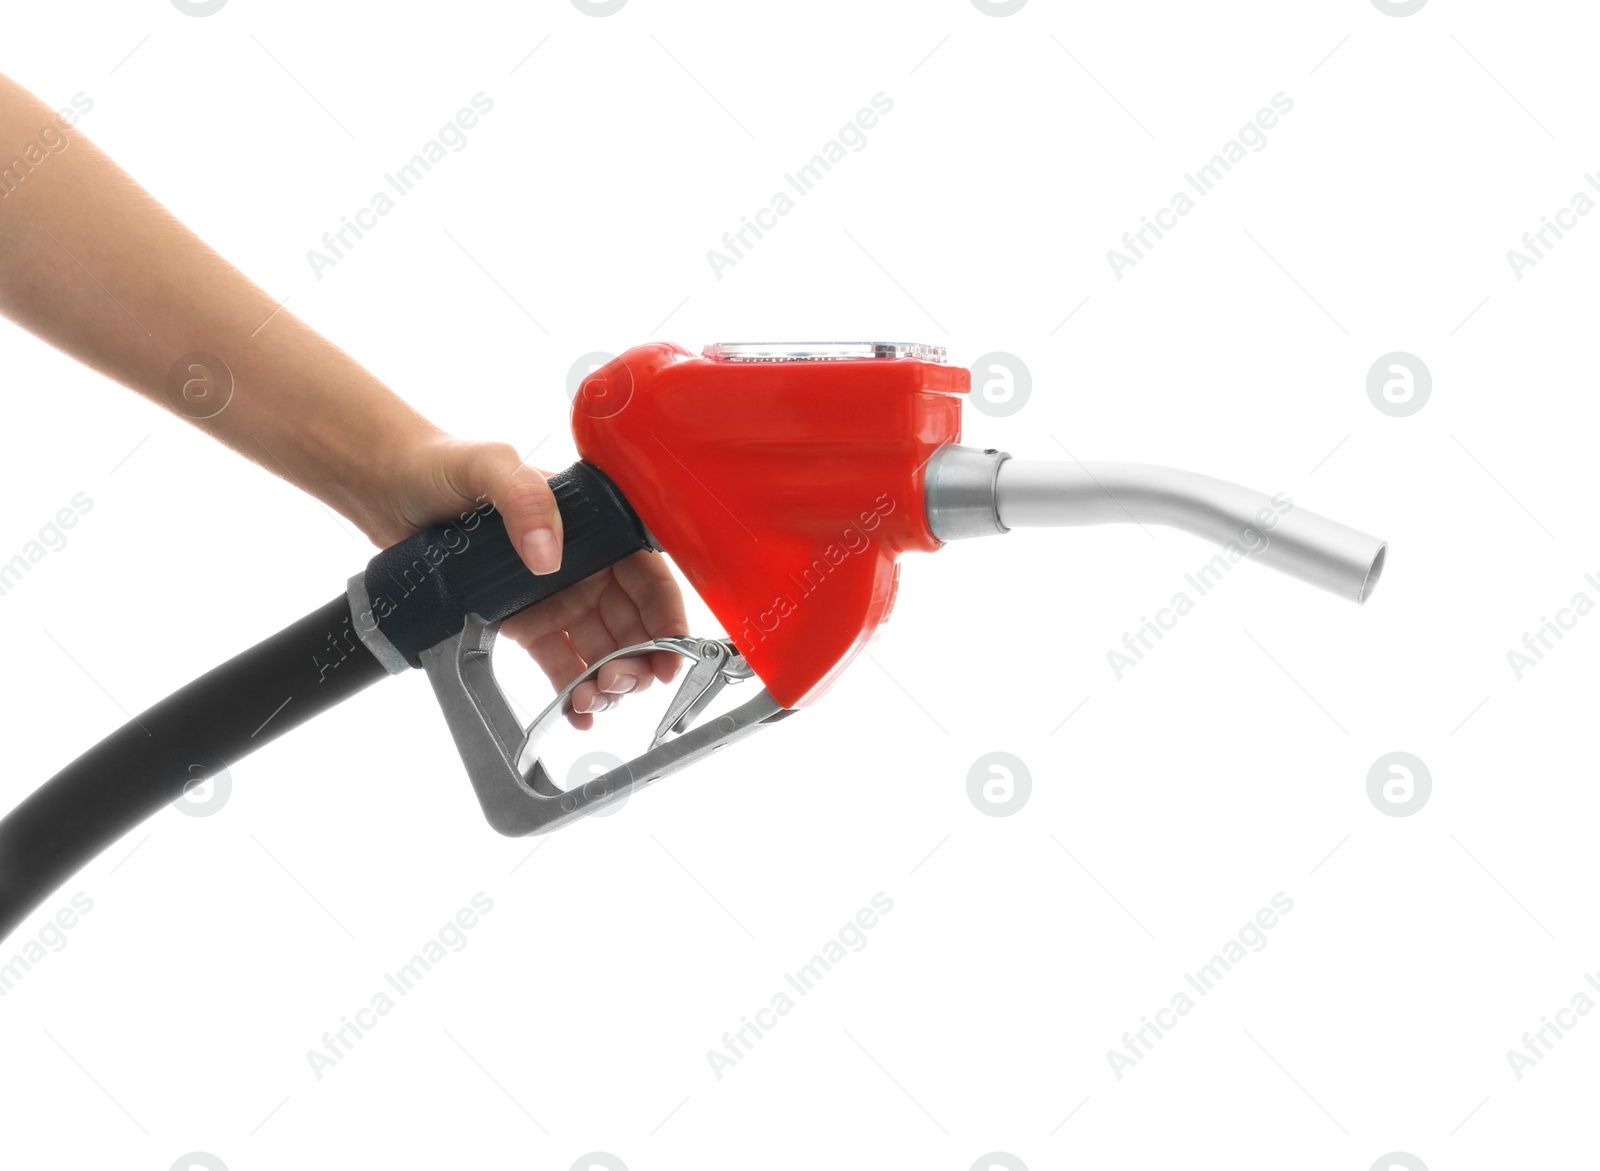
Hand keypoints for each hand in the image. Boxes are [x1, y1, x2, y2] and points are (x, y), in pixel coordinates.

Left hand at [360, 436, 687, 728]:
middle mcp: (581, 564)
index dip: (666, 616)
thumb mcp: (489, 465)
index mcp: (590, 526)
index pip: (646, 575)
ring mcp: (554, 597)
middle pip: (632, 621)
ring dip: (608, 680)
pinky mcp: (523, 623)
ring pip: (602, 648)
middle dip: (640, 660)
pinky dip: (573, 690)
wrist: (387, 489)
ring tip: (593, 700)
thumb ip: (523, 498)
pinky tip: (577, 712)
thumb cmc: (442, 466)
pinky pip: (561, 662)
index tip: (670, 653)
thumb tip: (548, 554)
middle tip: (624, 684)